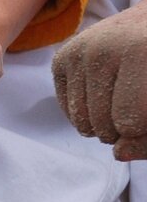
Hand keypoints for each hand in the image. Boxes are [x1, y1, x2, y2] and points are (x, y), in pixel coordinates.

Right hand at [53, 0, 146, 159]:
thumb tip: (119, 153)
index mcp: (140, 50)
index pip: (129, 123)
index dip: (141, 130)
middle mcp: (103, 48)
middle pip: (103, 125)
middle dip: (121, 130)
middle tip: (138, 107)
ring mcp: (78, 51)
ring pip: (81, 122)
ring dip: (103, 124)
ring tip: (123, 103)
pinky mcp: (61, 58)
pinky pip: (67, 110)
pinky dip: (87, 113)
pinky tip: (104, 94)